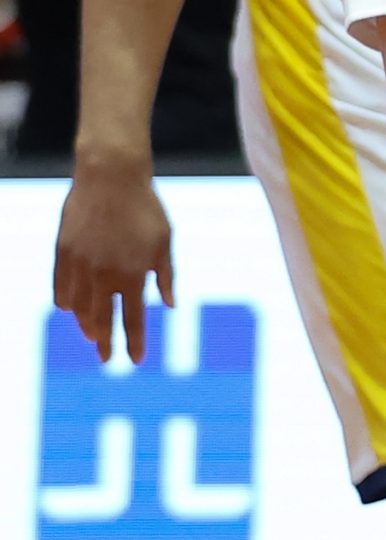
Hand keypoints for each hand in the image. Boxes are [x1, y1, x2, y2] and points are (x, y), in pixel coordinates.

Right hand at [54, 162, 175, 361]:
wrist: (111, 178)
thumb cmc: (145, 209)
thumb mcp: (165, 241)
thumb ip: (165, 275)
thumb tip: (170, 305)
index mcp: (133, 273)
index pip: (133, 319)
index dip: (135, 342)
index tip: (136, 360)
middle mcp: (104, 275)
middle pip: (102, 320)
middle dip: (105, 343)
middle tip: (106, 359)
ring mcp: (80, 266)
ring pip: (79, 308)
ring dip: (86, 325)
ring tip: (92, 335)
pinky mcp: (63, 254)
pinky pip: (61, 288)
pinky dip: (67, 302)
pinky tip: (72, 310)